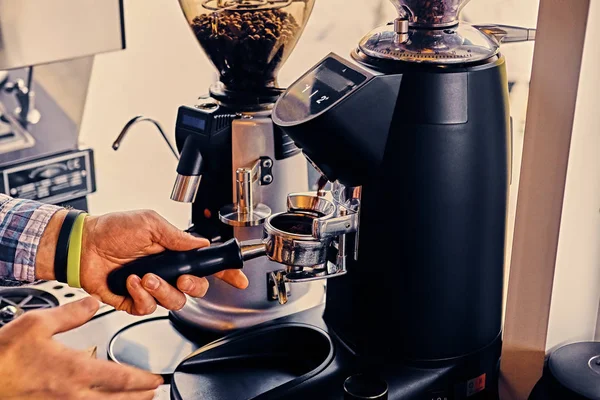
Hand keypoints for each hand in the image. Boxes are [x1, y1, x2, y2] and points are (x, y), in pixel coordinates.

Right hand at [0, 297, 162, 399]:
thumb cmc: (3, 357)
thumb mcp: (37, 324)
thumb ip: (71, 314)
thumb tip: (93, 302)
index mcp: (75, 370)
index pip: (121, 377)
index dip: (142, 380)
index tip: (155, 379)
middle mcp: (72, 394)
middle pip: (117, 399)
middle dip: (139, 397)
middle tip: (154, 393)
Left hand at [36, 209, 248, 314]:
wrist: (83, 246)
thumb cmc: (113, 229)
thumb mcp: (149, 223)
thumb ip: (177, 236)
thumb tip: (200, 243)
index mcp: (174, 253)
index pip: (206, 265)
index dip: (226, 273)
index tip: (239, 279)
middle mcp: (167, 272)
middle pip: (195, 289)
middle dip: (192, 286)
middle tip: (180, 279)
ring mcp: (152, 287)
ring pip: (175, 302)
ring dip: (161, 291)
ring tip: (145, 276)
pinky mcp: (135, 301)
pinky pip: (148, 308)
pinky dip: (141, 297)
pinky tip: (131, 283)